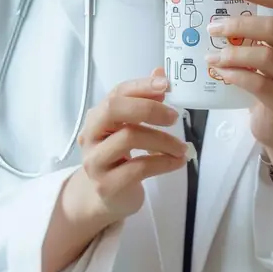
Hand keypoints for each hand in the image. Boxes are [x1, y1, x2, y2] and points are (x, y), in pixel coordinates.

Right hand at [68, 68, 189, 226]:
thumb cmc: (120, 158)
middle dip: (148, 108)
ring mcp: (95, 161)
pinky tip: (177, 162)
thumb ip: (143, 100)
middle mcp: (90, 135)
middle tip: (175, 117)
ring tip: (182, 148)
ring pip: (129, 138)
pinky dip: (163, 162)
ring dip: (163, 140)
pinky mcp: (106, 185)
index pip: (117, 93)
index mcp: (97, 117)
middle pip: (114, 109)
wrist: (106, 198)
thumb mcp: (130, 128)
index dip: (142, 86)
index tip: (167, 85)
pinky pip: (138, 168)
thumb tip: (160, 72)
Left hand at [205, 0, 272, 167]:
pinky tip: (222, 73)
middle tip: (212, 28)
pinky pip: (260, 84)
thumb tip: (214, 14)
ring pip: (266, 56)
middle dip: (239, 25)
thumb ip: (252, 34)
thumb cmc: (272, 80)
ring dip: (233, 54)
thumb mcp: (267, 51)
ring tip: (212, 57)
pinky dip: (237, 76)